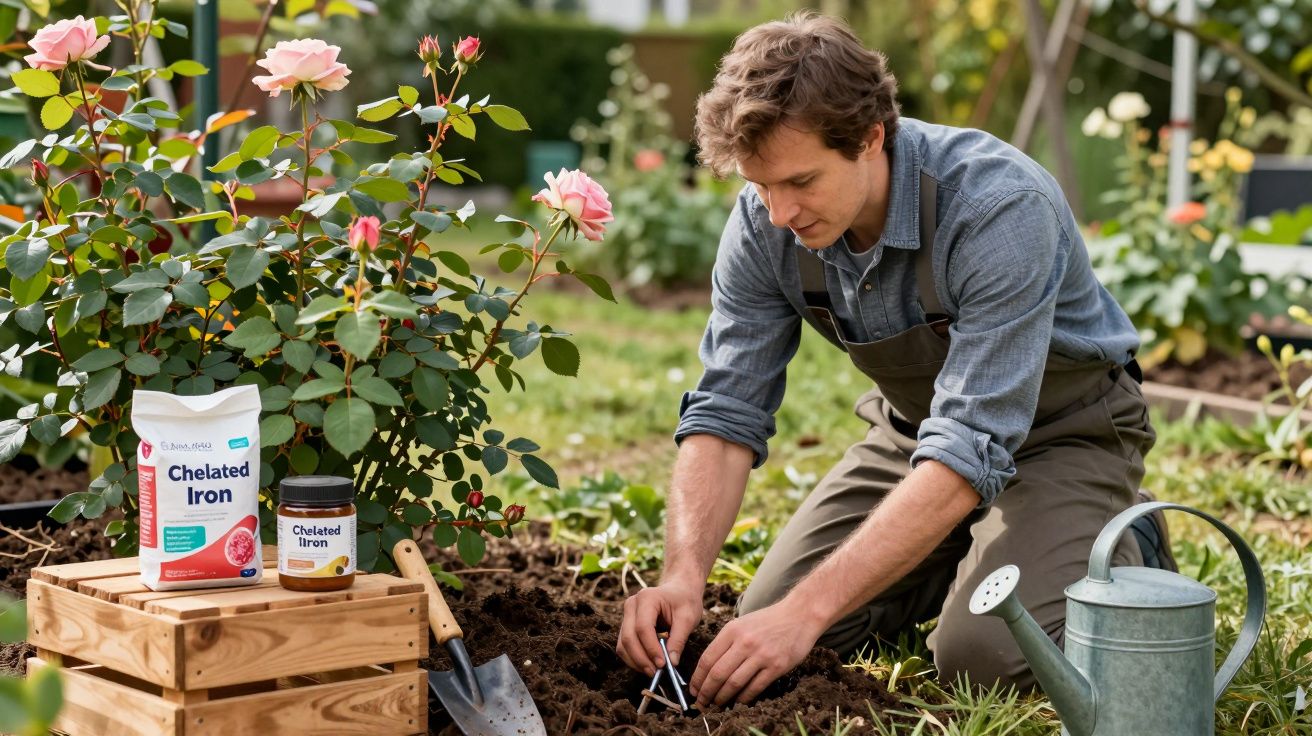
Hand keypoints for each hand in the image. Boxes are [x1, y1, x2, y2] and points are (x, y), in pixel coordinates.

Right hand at [616, 579, 704, 676]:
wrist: (679, 590)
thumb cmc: (685, 601)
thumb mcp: (688, 618)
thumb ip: (679, 640)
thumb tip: (671, 662)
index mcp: (647, 598)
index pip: (643, 628)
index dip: (651, 649)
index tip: (663, 664)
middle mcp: (631, 605)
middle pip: (629, 637)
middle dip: (641, 658)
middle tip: (656, 672)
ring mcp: (626, 614)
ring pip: (623, 644)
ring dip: (635, 661)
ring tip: (652, 671)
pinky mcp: (626, 625)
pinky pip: (624, 645)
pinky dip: (633, 658)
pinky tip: (647, 664)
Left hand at [688, 600, 822, 707]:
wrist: (799, 615)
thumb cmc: (768, 621)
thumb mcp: (742, 624)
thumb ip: (726, 642)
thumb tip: (708, 668)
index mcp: (732, 630)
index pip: (707, 659)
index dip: (697, 678)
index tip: (693, 689)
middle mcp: (744, 643)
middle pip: (718, 674)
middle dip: (706, 692)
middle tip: (701, 703)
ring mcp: (761, 655)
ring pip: (734, 683)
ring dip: (722, 698)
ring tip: (717, 704)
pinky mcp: (776, 666)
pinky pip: (755, 687)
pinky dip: (743, 697)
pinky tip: (738, 701)